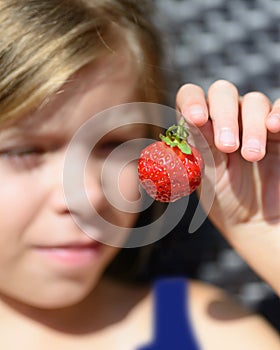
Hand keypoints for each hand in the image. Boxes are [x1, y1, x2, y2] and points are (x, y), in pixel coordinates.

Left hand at [176, 80, 279, 293]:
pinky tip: (274, 127)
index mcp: (200, 127)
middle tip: (227, 146)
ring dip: (251, 126)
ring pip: (253, 101)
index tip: (196, 118)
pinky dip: (279, 114)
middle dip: (223, 115)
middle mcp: (225, 119)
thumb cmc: (223, 199)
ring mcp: (253, 122)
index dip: (192, 101)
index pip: (191, 97)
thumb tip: (192, 118)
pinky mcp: (278, 131)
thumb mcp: (206, 175)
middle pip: (222, 92)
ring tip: (252, 157)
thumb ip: (200, 146)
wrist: (254, 222)